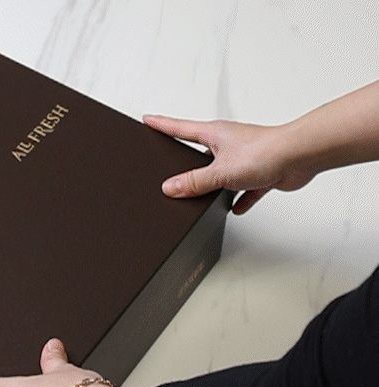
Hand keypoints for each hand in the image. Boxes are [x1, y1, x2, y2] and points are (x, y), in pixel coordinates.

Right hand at [143, 115, 316, 213]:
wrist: (300, 156)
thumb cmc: (265, 151)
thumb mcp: (219, 172)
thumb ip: (193, 182)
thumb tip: (170, 187)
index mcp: (214, 134)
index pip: (179, 128)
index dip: (161, 124)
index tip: (147, 119)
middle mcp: (228, 142)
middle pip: (199, 148)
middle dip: (186, 154)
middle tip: (171, 153)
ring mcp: (244, 156)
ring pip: (221, 169)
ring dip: (214, 181)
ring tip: (202, 191)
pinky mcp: (260, 172)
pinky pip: (245, 187)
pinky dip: (240, 198)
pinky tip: (236, 207)